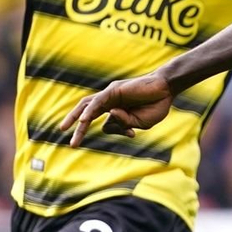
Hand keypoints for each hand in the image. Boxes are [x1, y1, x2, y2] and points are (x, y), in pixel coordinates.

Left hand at [60, 74, 174, 143]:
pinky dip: (89, 111)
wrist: (167, 90)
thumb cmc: (155, 105)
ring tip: (64, 129)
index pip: (106, 124)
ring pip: (87, 106)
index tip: (133, 134)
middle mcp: (110, 101)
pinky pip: (98, 102)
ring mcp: (110, 94)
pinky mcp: (113, 90)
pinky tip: (83, 120)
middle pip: (87, 112)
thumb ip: (123, 125)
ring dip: (75, 118)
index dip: (118, 131)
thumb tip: (104, 123)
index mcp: (117, 110)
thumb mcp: (139, 123)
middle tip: (69, 141)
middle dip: (76, 126)